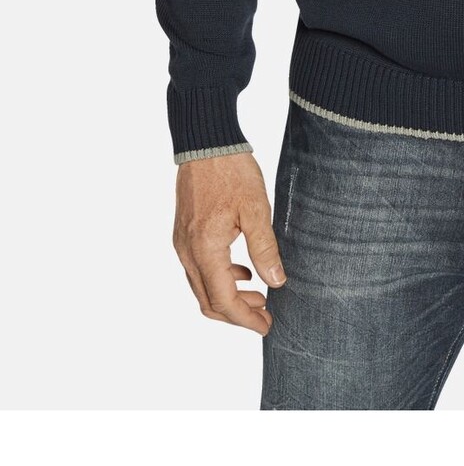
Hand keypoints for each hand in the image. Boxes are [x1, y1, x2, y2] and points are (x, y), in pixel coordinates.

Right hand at [172, 151, 286, 334]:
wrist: (205, 143)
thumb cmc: (231, 171)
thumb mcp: (256, 209)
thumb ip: (265, 248)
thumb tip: (276, 282)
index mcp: (205, 250)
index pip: (223, 301)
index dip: (245, 319)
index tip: (266, 325)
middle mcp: (188, 253)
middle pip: (208, 301)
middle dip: (237, 314)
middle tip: (265, 315)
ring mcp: (182, 244)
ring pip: (202, 287)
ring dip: (228, 297)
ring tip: (259, 294)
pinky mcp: (184, 234)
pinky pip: (198, 269)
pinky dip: (220, 278)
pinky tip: (243, 271)